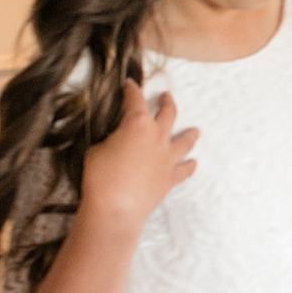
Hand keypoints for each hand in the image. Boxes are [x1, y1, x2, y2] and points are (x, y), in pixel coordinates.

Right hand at [80, 81, 198, 229]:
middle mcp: (158, 137)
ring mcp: (167, 158)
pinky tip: (193, 162)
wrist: (116, 208)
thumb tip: (117, 139)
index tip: (130, 84)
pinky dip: (189, 165)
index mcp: (138, 125)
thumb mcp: (96, 149)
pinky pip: (185, 169)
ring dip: (190, 134)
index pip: (135, 101)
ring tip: (195, 130)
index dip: (132, 90)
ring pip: (185, 141)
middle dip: (167, 102)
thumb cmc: (100, 177)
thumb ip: (111, 139)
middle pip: (168, 114)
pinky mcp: (171, 177)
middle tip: (166, 96)